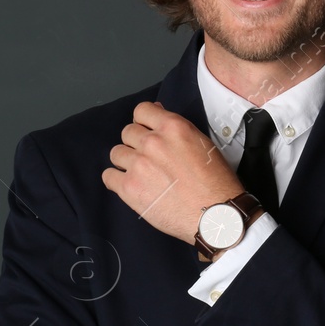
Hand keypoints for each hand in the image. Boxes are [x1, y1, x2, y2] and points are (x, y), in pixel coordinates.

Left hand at [102, 101, 242, 243]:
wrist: (215, 214)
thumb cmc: (215, 183)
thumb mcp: (203, 144)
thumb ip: (178, 130)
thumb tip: (158, 118)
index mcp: (173, 127)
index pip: (142, 110)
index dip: (143, 122)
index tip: (146, 131)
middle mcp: (153, 142)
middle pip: (127, 132)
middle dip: (136, 143)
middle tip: (148, 158)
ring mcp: (139, 164)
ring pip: (116, 153)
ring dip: (126, 162)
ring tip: (141, 174)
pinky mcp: (129, 187)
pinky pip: (108, 176)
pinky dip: (116, 180)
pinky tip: (130, 186)